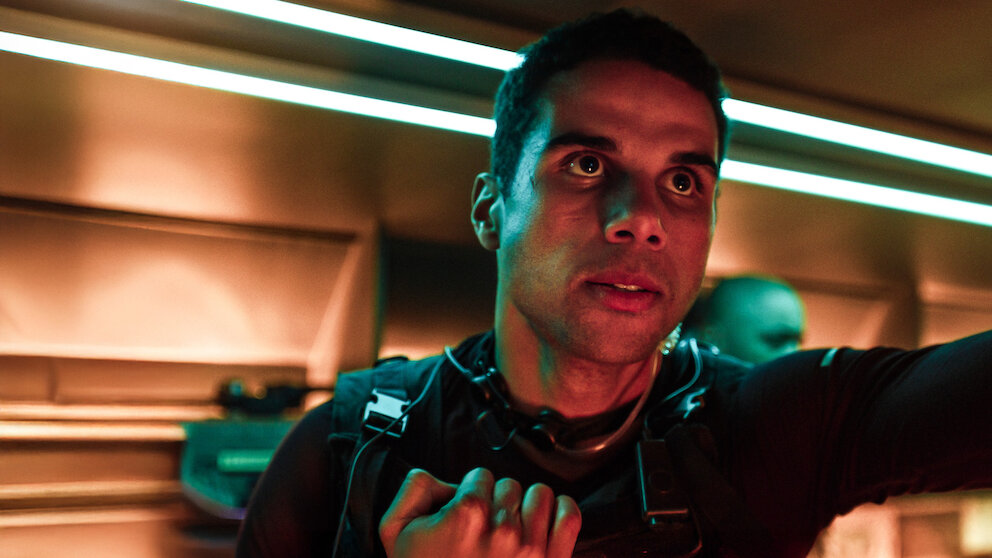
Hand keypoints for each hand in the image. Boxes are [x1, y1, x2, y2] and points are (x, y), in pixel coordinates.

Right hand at [379, 467, 580, 556]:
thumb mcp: (396, 530)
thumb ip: (415, 488)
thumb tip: (445, 479)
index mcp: (468, 514)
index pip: (480, 475)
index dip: (469, 492)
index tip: (465, 512)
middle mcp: (503, 528)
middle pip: (508, 485)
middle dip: (495, 501)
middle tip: (484, 527)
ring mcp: (532, 546)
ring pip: (539, 494)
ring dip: (526, 506)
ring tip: (512, 526)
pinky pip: (569, 515)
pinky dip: (561, 512)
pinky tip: (544, 522)